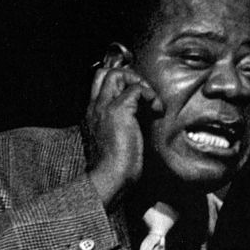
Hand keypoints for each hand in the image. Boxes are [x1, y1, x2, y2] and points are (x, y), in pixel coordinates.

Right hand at [83, 66, 162, 207]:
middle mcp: (95, 106)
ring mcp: (104, 107)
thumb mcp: (119, 136)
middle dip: (129, 76)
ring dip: (139, 82)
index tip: (140, 97)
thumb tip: (146, 110)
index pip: (100, 82)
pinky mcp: (119, 111)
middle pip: (105, 72)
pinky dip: (150, 95)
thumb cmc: (118, 164)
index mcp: (93, 113)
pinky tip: (156, 110)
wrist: (111, 176)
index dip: (122, 81)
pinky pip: (136, 89)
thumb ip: (126, 120)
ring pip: (116, 74)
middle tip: (145, 95)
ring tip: (150, 101)